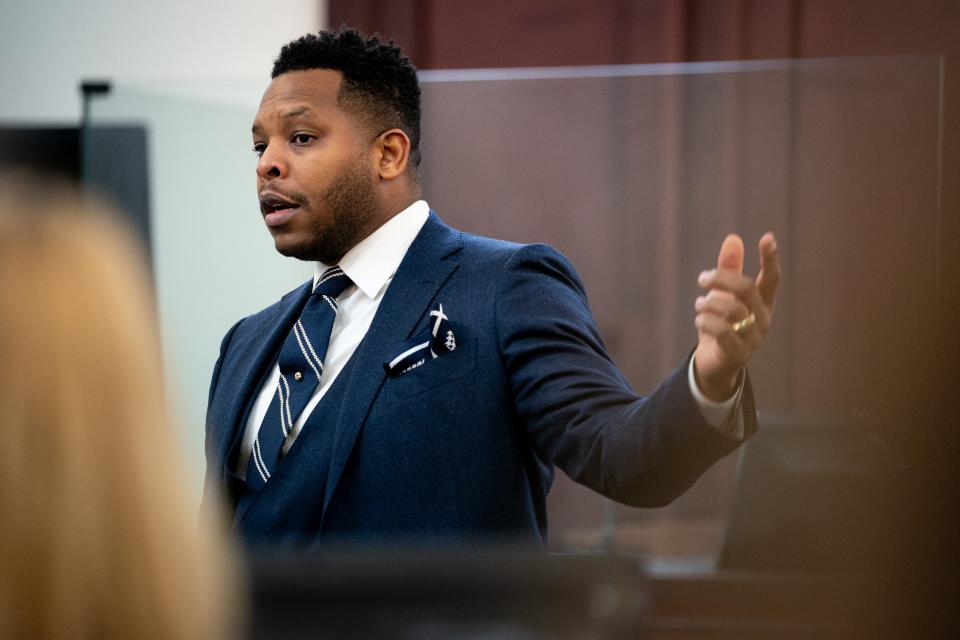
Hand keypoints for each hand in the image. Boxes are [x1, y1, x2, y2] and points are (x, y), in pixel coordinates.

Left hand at [692, 232, 779, 400]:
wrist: (715, 363)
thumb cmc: (722, 323)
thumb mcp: (723, 295)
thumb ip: (729, 269)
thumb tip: (733, 238)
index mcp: (763, 303)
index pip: (772, 278)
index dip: (770, 259)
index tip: (767, 238)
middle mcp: (763, 319)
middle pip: (746, 289)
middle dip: (720, 279)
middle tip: (702, 278)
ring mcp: (753, 338)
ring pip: (732, 310)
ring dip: (709, 304)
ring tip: (699, 305)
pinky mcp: (738, 353)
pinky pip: (721, 332)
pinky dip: (706, 322)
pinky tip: (699, 320)